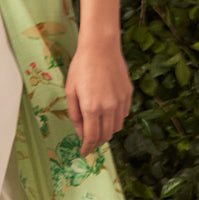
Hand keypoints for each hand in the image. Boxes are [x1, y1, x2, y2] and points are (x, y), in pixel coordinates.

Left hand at [65, 37, 132, 153]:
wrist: (101, 47)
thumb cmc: (81, 67)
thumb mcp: (70, 91)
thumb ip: (75, 114)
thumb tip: (80, 133)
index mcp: (91, 107)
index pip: (92, 137)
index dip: (87, 147)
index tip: (84, 152)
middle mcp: (108, 107)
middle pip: (106, 135)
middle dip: (97, 142)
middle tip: (89, 143)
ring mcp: (120, 101)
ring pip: (116, 127)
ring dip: (107, 132)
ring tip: (98, 129)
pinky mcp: (128, 95)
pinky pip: (123, 115)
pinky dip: (115, 120)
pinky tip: (107, 114)